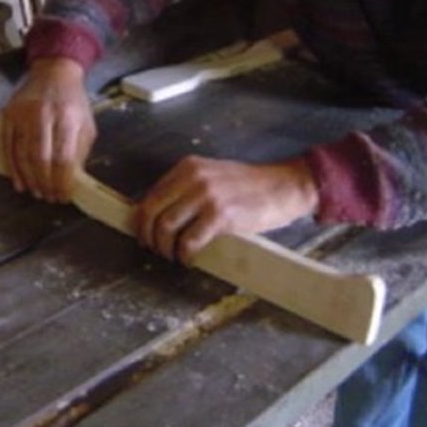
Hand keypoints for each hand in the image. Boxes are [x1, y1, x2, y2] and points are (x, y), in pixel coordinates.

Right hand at [1, 58, 96, 202]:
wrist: (53, 73)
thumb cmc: (72, 101)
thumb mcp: (86, 124)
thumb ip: (80, 151)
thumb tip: (71, 181)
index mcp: (68, 118)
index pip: (64, 158)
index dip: (62, 182)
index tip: (64, 196)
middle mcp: (44, 115)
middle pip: (41, 159)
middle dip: (45, 184)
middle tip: (49, 197)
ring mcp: (23, 114)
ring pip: (22, 155)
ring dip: (29, 179)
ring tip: (37, 192)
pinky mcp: (8, 115)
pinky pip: (8, 147)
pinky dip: (13, 168)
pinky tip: (19, 182)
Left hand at [136, 155, 317, 264]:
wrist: (284, 186)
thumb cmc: (249, 187)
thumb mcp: (212, 176)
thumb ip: (186, 189)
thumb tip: (158, 215)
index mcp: (188, 167)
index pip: (151, 195)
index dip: (142, 219)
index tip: (144, 234)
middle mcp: (193, 178)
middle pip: (153, 211)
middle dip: (148, 236)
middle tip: (155, 249)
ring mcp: (207, 196)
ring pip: (166, 227)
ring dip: (165, 247)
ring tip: (173, 256)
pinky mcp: (221, 215)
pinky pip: (189, 241)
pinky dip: (184, 254)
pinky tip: (189, 259)